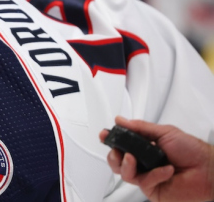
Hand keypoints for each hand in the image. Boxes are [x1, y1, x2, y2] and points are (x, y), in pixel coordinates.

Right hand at [99, 116, 213, 201]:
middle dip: (112, 155)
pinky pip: (143, 182)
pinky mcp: (152, 189)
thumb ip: (140, 127)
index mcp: (144, 147)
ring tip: (133, 158)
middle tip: (117, 150)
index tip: (104, 135)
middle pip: (117, 161)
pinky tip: (165, 170)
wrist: (208, 170)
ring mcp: (147, 176)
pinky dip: (154, 174)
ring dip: (126, 165)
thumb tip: (121, 120)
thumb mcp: (164, 132)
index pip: (122, 144)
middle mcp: (143, 162)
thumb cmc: (192, 150)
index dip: (111, 140)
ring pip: (124, 173)